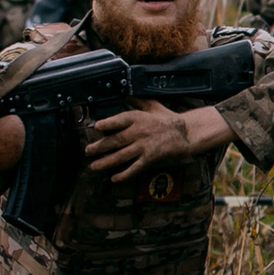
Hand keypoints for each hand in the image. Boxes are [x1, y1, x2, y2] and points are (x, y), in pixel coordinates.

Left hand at [86, 99, 227, 182]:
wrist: (185, 133)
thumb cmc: (167, 118)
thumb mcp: (152, 105)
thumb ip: (136, 102)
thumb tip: (123, 97)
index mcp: (138, 117)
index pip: (120, 119)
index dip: (107, 123)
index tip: (96, 127)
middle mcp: (139, 131)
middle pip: (116, 140)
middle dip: (100, 147)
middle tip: (88, 151)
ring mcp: (144, 146)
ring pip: (121, 155)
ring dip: (106, 162)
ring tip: (94, 166)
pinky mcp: (150, 158)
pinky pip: (135, 168)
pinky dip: (124, 174)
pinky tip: (114, 178)